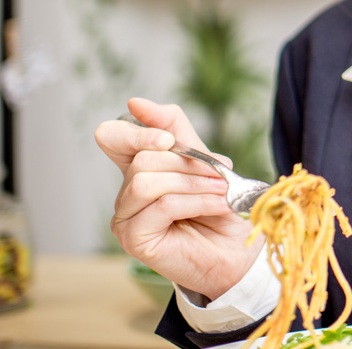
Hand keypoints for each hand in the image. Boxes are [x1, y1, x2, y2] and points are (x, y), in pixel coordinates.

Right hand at [94, 97, 263, 300]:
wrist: (239, 249)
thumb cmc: (221, 205)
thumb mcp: (202, 158)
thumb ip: (174, 129)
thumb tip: (135, 103)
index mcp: (139, 168)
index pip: (113, 137)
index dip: (137, 132)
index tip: (168, 139)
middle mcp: (126, 192)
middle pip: (141, 158)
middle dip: (187, 162)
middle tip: (220, 173)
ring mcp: (126, 217)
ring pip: (147, 180)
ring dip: (194, 182)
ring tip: (222, 190)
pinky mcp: (134, 238)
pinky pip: (161, 205)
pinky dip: (196, 201)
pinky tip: (218, 205)